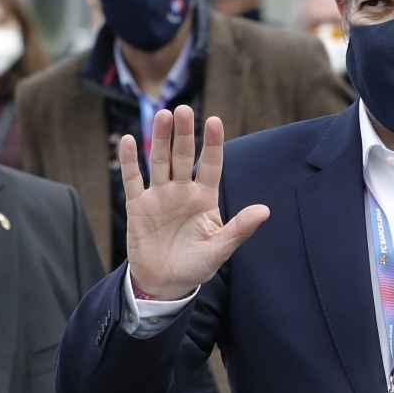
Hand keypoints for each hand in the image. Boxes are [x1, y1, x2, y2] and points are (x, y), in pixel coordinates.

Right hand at [122, 105, 269, 299]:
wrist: (166, 283)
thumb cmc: (197, 265)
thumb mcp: (220, 248)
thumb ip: (239, 228)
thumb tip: (265, 210)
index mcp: (205, 198)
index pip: (210, 165)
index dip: (212, 144)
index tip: (214, 121)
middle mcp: (182, 191)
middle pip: (183, 156)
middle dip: (184, 133)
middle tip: (183, 109)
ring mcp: (159, 196)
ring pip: (159, 161)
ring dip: (159, 139)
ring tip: (162, 115)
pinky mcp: (138, 205)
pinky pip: (133, 179)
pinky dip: (129, 161)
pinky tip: (128, 140)